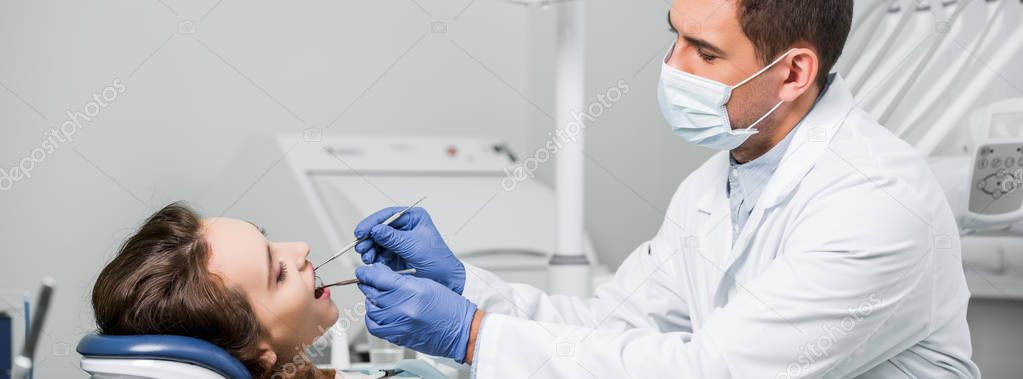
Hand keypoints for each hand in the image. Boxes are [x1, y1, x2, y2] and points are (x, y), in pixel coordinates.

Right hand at [354, 207, 465, 293]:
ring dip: (370, 250)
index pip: (388, 215)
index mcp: (414, 218)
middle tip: (361, 247)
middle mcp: (405, 227)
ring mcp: (400, 241)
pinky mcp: (396, 254)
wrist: (445, 280)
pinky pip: (380, 254)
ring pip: (377, 242)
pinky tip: (373, 264)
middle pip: (380, 228)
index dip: (372, 222)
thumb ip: (393, 238)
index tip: (361, 231)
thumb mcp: (413, 246)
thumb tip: (375, 229)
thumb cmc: (437, 260)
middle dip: (369, 238)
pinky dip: (374, 259)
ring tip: (367, 258)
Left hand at [356, 264, 477, 362]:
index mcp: (413, 290)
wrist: (461, 330)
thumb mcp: (427, 284)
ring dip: (370, 302)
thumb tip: (381, 275)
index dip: (367, 273)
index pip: (379, 278)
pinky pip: (375, 327)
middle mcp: (404, 308)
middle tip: (369, 281)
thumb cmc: (450, 307)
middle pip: (373, 293)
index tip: (364, 271)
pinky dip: (372, 319)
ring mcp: (400, 324)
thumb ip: (402, 280)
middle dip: (368, 285)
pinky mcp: (399, 337)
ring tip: (376, 298)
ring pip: (371, 310)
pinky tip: (378, 314)